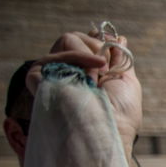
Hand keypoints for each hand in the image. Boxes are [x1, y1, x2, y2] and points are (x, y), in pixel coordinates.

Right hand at [27, 31, 142, 159]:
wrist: (110, 130)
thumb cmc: (121, 114)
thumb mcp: (126, 80)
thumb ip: (120, 58)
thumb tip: (119, 38)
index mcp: (84, 71)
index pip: (83, 40)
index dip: (99, 42)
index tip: (113, 55)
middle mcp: (66, 70)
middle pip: (74, 36)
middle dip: (97, 49)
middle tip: (105, 69)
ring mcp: (52, 74)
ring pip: (66, 39)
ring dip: (89, 56)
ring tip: (97, 79)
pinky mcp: (39, 79)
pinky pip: (54, 54)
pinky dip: (76, 59)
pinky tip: (89, 77)